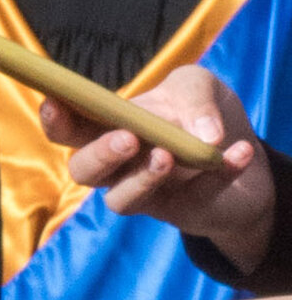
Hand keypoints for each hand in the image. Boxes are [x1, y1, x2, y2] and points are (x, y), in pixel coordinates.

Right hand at [48, 67, 274, 281]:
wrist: (244, 152)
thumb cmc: (200, 115)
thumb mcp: (199, 86)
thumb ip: (194, 96)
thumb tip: (205, 135)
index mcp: (107, 128)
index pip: (68, 128)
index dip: (56, 119)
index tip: (55, 104)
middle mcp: (117, 166)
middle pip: (83, 171)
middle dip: (100, 155)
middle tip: (129, 139)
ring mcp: (145, 194)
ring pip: (120, 200)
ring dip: (142, 178)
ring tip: (169, 156)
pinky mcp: (182, 212)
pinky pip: (193, 200)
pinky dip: (217, 176)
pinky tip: (239, 153)